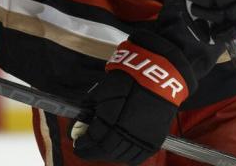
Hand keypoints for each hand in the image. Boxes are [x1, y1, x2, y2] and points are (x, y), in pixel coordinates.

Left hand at [71, 31, 195, 164]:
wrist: (157, 78)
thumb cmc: (128, 80)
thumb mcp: (102, 90)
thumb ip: (90, 107)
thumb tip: (80, 121)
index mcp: (111, 118)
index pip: (93, 139)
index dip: (83, 144)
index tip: (78, 144)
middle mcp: (126, 132)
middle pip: (105, 150)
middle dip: (92, 152)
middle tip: (86, 150)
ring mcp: (141, 138)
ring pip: (120, 156)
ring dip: (108, 155)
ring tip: (102, 150)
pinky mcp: (153, 140)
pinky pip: (137, 157)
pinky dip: (126, 157)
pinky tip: (120, 152)